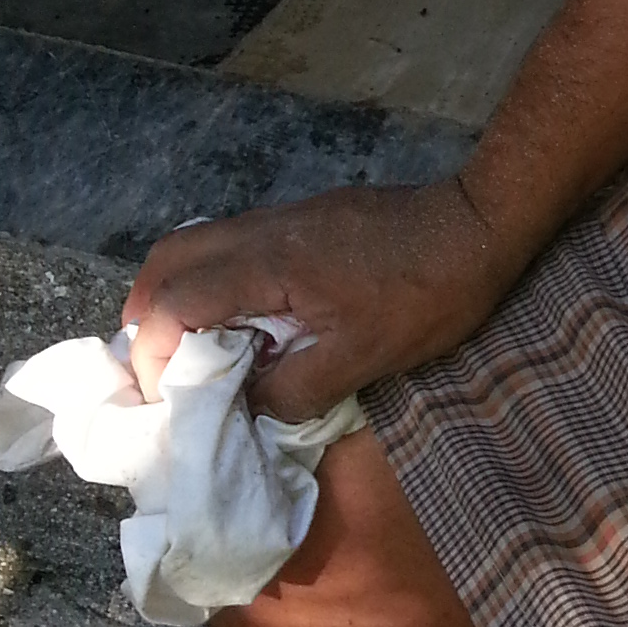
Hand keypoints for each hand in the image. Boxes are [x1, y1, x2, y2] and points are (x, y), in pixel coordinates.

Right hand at [120, 177, 519, 416]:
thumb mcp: (363, 358)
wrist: (480, 224)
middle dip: (147, 312)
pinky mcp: (305, 217)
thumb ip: (293, 389)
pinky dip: (215, 278)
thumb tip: (246, 409)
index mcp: (268, 266)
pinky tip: (242, 317)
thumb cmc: (428, 294)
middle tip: (156, 364)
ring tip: (193, 347)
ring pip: (200, 243)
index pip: (177, 303)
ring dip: (180, 292)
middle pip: (169, 258)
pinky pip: (235, 242)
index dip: (155, 353)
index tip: (163, 395)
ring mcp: (284, 218)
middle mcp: (262, 232)